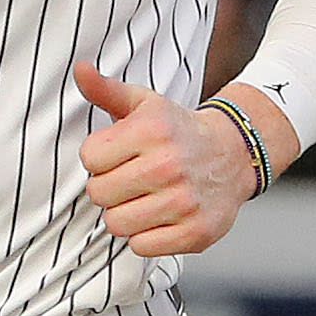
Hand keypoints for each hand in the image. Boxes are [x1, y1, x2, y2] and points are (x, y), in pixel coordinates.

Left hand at [75, 62, 283, 257]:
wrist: (235, 155)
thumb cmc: (178, 131)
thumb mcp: (145, 104)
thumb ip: (106, 90)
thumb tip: (79, 69)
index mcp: (152, 130)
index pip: (90, 158)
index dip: (99, 158)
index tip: (117, 156)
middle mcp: (169, 165)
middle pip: (99, 194)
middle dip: (109, 188)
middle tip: (130, 180)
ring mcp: (184, 202)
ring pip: (117, 224)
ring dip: (125, 214)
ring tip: (143, 199)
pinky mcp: (196, 233)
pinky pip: (142, 247)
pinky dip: (146, 237)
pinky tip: (159, 217)